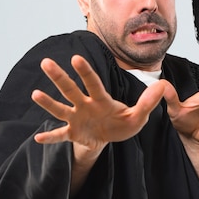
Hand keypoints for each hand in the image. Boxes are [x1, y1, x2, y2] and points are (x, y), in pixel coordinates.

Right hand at [31, 55, 165, 151]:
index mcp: (101, 99)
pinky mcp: (73, 133)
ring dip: (48, 102)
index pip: (93, 83)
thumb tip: (164, 85)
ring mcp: (77, 119)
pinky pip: (60, 135)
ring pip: (61, 109)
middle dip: (59, 77)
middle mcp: (85, 105)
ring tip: (35, 94)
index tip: (76, 58)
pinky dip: (50, 138)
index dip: (86, 72)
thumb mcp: (138, 116)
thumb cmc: (122, 122)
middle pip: (71, 90)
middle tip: (46, 62)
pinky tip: (37, 140)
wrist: (110, 137)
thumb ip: (148, 102)